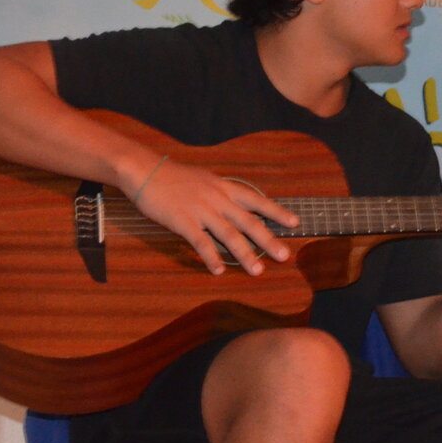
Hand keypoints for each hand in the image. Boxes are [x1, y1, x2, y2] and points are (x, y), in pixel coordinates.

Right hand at [131, 157, 296, 276]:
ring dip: (245, 255)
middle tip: (284, 256)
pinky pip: (200, 242)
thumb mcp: (207, 180)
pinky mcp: (183, 221)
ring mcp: (201, 210)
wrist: (146, 171)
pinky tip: (218, 271)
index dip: (277, 212)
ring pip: (229, 235)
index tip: (295, 223)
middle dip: (269, 240)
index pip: (258, 200)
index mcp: (226, 188)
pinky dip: (211, 257)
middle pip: (249, 222)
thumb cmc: (177, 178)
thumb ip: (224, 194)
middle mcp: (219, 199)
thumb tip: (240, 207)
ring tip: (257, 270)